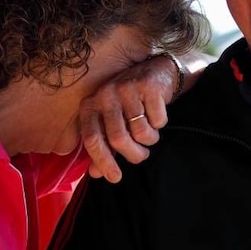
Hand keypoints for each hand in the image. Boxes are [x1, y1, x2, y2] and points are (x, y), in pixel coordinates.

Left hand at [80, 51, 210, 182]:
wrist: (156, 71)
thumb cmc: (130, 102)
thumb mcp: (112, 122)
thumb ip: (103, 146)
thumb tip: (96, 173)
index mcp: (91, 105)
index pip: (91, 139)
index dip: (103, 161)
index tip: (115, 178)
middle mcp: (105, 94)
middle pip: (118, 139)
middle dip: (133, 154)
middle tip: (141, 155)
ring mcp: (126, 88)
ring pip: (140, 132)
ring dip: (150, 140)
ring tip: (150, 133)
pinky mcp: (148, 86)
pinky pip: (157, 121)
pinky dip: (160, 124)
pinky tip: (157, 114)